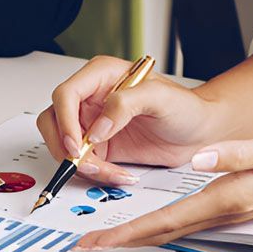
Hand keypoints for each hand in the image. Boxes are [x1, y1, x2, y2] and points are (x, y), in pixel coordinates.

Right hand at [36, 55, 222, 184]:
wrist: (199, 133)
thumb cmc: (185, 108)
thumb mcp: (161, 98)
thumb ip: (126, 103)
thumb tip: (97, 127)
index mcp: (101, 76)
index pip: (66, 94)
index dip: (65, 120)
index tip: (77, 143)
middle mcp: (91, 98)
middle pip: (53, 120)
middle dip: (64, 146)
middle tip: (85, 161)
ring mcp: (92, 124)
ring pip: (62, 144)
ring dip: (80, 163)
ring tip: (108, 171)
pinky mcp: (98, 147)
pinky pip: (82, 162)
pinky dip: (95, 173)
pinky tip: (118, 174)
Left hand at [75, 118, 252, 249]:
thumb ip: (235, 153)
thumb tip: (198, 160)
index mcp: (228, 196)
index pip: (166, 220)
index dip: (128, 232)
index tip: (98, 240)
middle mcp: (226, 211)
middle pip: (164, 232)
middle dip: (123, 241)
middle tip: (86, 245)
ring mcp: (232, 212)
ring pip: (175, 230)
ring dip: (140, 235)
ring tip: (108, 238)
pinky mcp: (237, 204)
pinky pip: (190, 221)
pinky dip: (162, 225)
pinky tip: (151, 224)